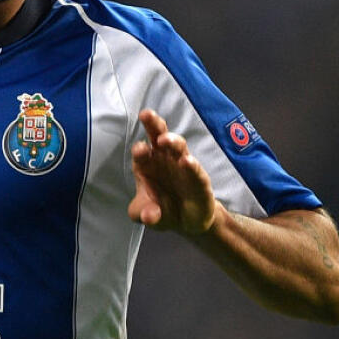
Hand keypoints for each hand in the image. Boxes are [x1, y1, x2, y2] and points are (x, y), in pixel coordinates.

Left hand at [127, 109, 218, 235]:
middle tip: (146, 115)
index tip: (139, 149)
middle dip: (153, 124)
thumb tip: (148, 216)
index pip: (141, 152)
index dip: (140, 150)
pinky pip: (196, 170)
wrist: (186, 222)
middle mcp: (164, 160)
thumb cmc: (161, 210)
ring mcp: (182, 167)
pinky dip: (191, 165)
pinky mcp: (199, 180)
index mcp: (147, 164)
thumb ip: (144, 214)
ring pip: (178, 147)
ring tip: (165, 140)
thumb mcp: (146, 214)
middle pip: (158, 136)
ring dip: (172, 141)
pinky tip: (186, 162)